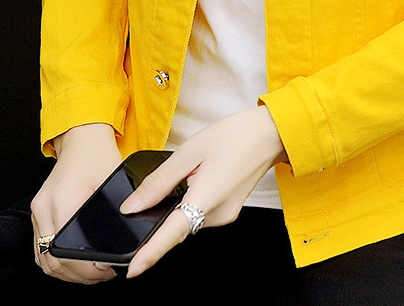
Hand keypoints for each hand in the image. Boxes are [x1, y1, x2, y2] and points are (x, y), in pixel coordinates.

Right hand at [30, 123, 122, 283]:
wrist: (82, 138)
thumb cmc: (99, 156)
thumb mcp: (114, 183)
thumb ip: (118, 211)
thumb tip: (127, 239)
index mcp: (63, 199)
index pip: (66, 250)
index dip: (85, 269)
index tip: (105, 270)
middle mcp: (44, 207)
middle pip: (53, 260)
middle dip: (79, 275)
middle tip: (103, 274)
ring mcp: (37, 210)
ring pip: (43, 258)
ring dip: (66, 271)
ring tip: (92, 271)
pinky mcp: (37, 212)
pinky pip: (41, 247)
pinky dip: (56, 260)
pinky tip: (75, 262)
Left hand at [120, 106, 286, 278]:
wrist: (270, 134)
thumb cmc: (235, 135)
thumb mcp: (190, 151)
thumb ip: (160, 181)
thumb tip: (134, 205)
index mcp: (208, 197)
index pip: (173, 232)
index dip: (151, 253)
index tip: (133, 269)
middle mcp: (218, 214)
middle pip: (178, 224)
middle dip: (163, 214)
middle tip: (168, 183)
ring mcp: (225, 215)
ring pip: (189, 217)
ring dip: (180, 203)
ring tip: (193, 169)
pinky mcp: (228, 211)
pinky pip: (201, 213)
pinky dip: (192, 201)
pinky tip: (199, 178)